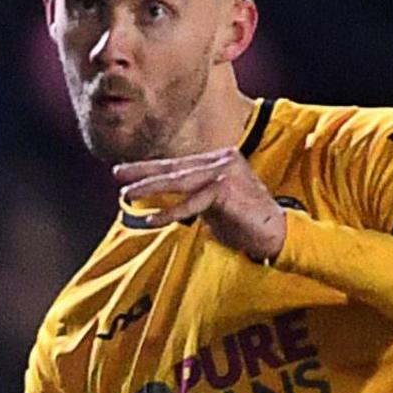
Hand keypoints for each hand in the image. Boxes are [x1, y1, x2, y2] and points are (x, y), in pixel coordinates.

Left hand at [112, 146, 286, 262]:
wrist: (274, 233)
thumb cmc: (243, 221)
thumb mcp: (211, 202)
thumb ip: (192, 194)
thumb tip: (163, 196)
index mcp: (218, 159)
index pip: (178, 163)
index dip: (149, 167)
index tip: (123, 170)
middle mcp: (222, 160)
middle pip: (175, 167)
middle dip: (143, 172)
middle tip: (117, 174)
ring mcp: (225, 172)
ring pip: (180, 180)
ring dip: (150, 187)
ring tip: (127, 194)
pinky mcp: (226, 190)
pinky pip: (192, 202)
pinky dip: (171, 213)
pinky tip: (152, 220)